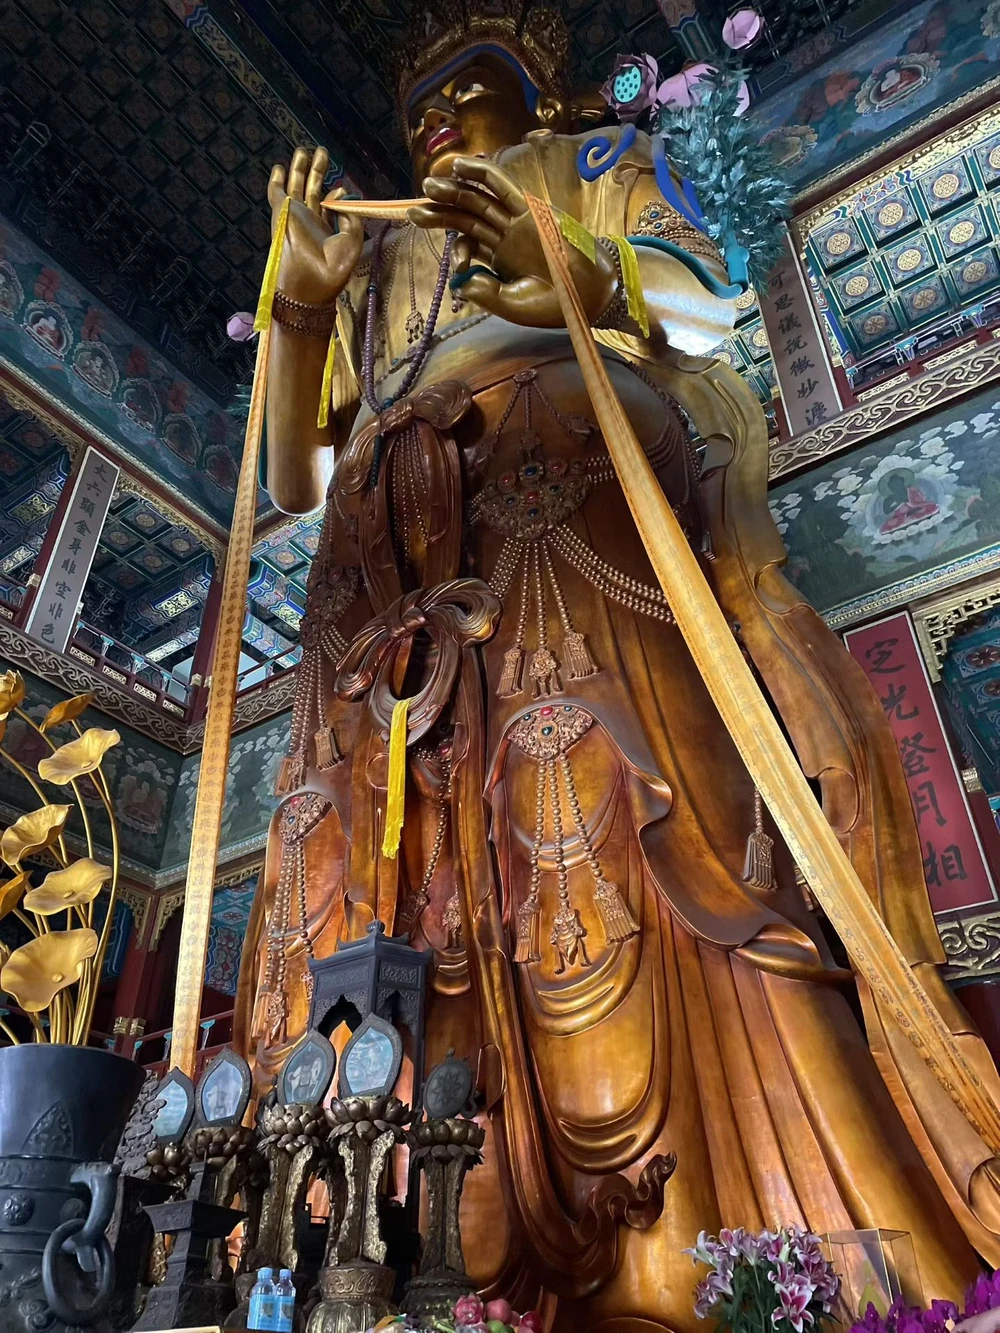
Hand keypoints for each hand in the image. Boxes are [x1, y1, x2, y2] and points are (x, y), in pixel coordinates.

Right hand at [267, 146, 362, 304]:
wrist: (311, 279)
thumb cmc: (334, 266)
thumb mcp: (353, 238)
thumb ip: (352, 216)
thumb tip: (345, 196)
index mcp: (326, 228)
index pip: (330, 203)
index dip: (337, 193)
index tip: (341, 189)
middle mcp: (310, 220)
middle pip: (313, 188)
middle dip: (317, 169)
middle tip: (322, 151)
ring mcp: (295, 215)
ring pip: (296, 185)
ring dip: (300, 167)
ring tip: (303, 150)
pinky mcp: (282, 212)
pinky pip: (276, 192)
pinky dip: (277, 180)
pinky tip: (279, 167)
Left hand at [408, 156, 615, 328]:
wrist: (589, 296)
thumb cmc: (554, 303)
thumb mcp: (512, 304)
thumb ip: (485, 294)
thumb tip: (460, 282)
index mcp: (499, 259)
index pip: (468, 244)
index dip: (456, 251)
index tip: (455, 268)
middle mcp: (504, 237)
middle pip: (465, 218)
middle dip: (440, 212)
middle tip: (413, 211)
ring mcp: (516, 222)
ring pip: (478, 201)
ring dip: (453, 191)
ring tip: (429, 186)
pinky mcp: (529, 210)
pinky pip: (502, 187)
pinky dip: (482, 174)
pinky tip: (460, 166)